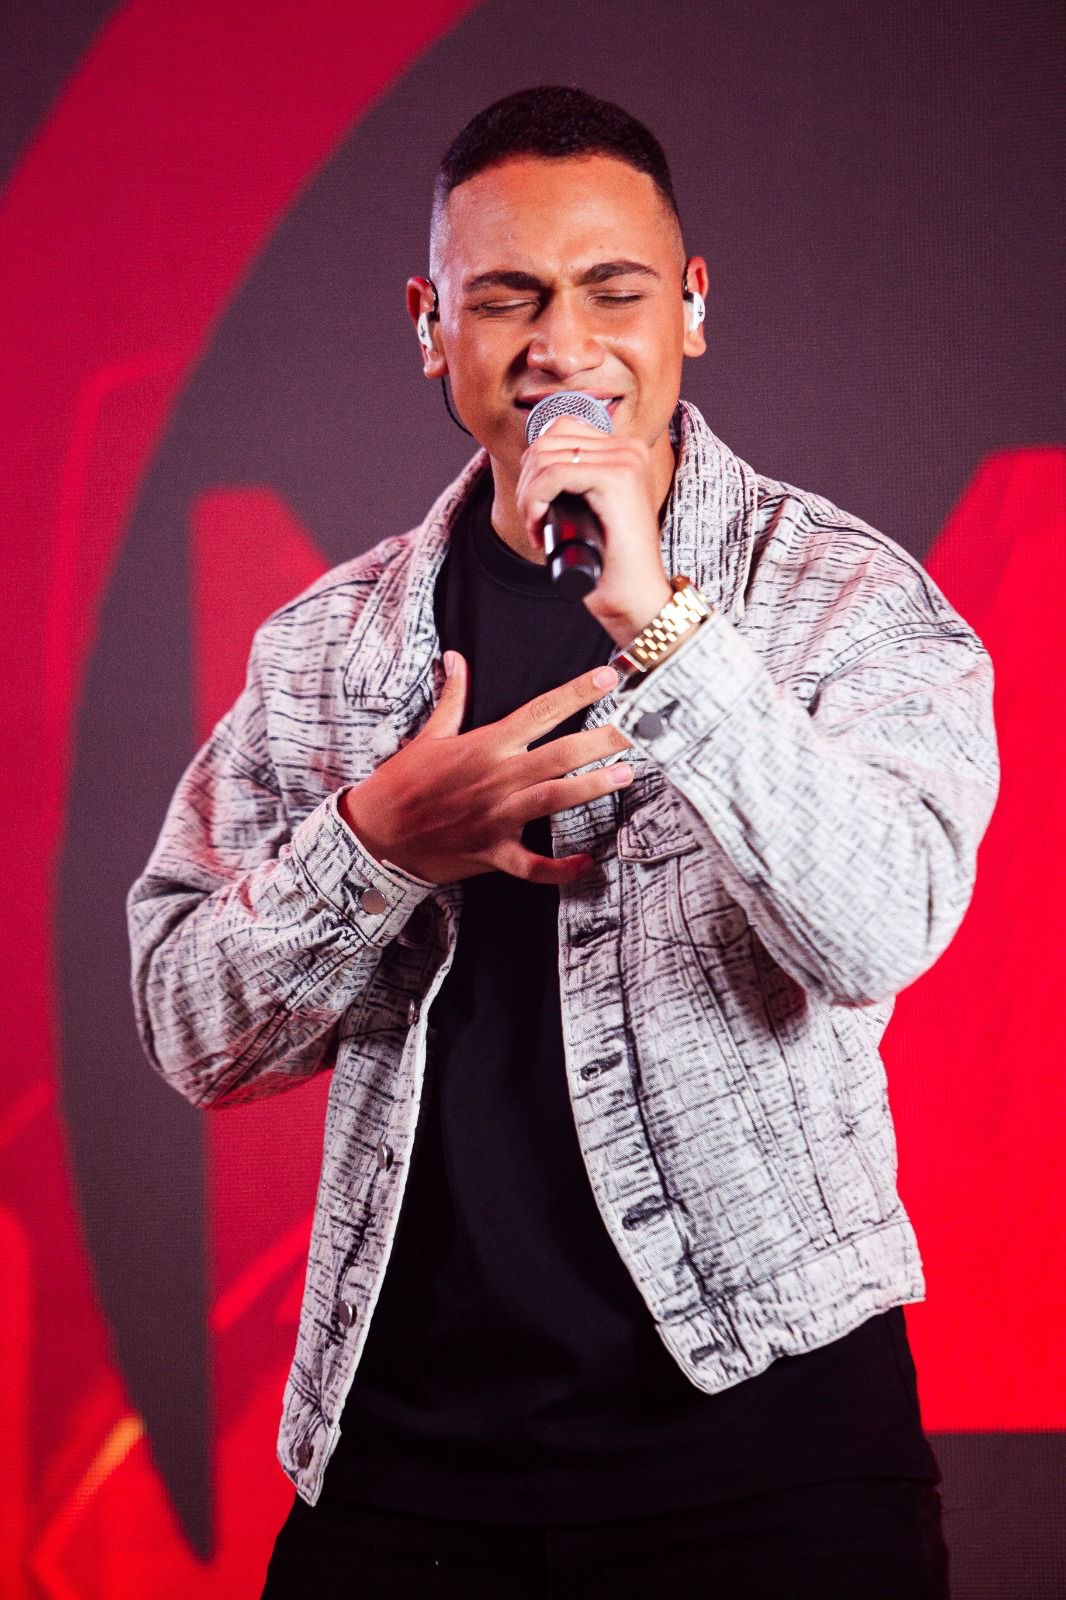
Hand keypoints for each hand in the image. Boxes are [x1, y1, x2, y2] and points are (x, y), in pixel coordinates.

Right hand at [340, 653, 633, 885]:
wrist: (375, 833)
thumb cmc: (402, 783)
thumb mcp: (427, 736)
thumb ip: (451, 698)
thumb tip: (456, 659)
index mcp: (483, 745)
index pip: (538, 711)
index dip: (576, 692)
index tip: (609, 675)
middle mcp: (495, 778)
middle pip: (559, 754)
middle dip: (602, 740)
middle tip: (638, 729)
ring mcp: (496, 818)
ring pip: (553, 799)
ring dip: (591, 787)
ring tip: (624, 775)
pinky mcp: (492, 852)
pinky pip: (531, 865)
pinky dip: (558, 868)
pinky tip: (586, 863)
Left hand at [515, 417, 671, 643]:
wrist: (635, 599)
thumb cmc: (609, 565)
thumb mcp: (587, 511)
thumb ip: (572, 482)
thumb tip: (532, 465)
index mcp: (625, 451)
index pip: (559, 432)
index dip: (534, 469)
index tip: (535, 509)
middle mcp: (629, 449)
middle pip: (548, 441)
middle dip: (527, 483)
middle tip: (532, 522)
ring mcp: (625, 461)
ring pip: (546, 457)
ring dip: (527, 495)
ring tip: (536, 527)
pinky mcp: (617, 479)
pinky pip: (553, 475)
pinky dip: (534, 500)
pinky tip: (538, 527)